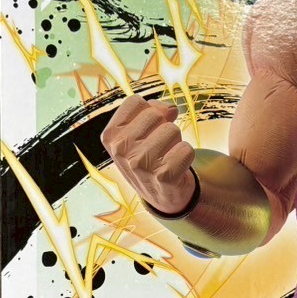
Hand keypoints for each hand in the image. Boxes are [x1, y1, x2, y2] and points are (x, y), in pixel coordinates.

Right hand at [101, 95, 196, 214]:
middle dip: (163, 126)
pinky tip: (176, 168)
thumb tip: (170, 109)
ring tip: (166, 157)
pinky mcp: (163, 176)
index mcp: (110, 136)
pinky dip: (186, 156)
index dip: (148, 112)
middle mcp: (121, 150)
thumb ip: (151, 110)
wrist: (161, 195)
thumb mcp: (139, 131)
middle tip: (159, 147)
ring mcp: (140, 164)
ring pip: (172, 130)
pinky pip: (186, 149)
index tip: (147, 130)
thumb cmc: (150, 155)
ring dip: (175, 141)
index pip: (136, 102)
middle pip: (156, 114)